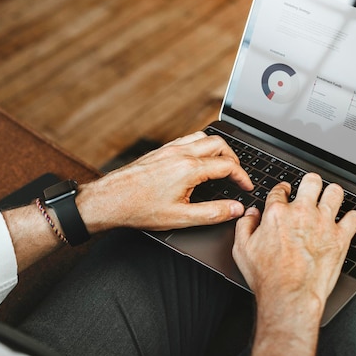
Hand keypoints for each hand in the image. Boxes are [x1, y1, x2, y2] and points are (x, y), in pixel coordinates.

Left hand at [77, 131, 253, 231]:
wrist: (109, 200)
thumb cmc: (139, 209)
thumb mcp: (181, 218)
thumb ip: (213, 213)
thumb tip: (235, 208)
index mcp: (189, 169)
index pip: (227, 165)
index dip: (242, 177)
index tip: (246, 187)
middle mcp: (180, 154)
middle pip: (219, 144)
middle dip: (234, 159)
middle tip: (237, 175)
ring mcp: (169, 150)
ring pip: (203, 137)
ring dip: (218, 149)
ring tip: (222, 165)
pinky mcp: (160, 151)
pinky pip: (188, 139)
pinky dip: (201, 146)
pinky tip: (199, 159)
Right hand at [232, 174, 355, 355]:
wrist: (290, 295)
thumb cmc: (268, 276)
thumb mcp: (242, 249)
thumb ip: (244, 226)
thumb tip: (251, 214)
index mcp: (277, 213)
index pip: (280, 189)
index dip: (282, 189)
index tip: (285, 191)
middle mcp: (302, 213)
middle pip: (311, 181)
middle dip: (310, 182)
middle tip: (310, 188)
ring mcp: (324, 223)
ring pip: (335, 193)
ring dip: (332, 194)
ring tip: (330, 199)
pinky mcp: (341, 237)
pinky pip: (354, 217)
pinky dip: (352, 218)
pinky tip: (347, 221)